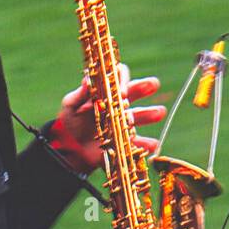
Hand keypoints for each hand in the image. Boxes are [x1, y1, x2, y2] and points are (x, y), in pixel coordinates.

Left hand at [48, 63, 165, 172]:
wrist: (69, 150)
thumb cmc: (68, 124)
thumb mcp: (70, 107)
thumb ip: (79, 94)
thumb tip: (86, 79)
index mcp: (103, 94)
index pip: (116, 79)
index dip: (121, 80)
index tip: (123, 92)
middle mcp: (116, 105)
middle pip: (133, 92)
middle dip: (144, 87)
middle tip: (153, 84)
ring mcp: (122, 123)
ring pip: (139, 115)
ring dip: (149, 113)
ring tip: (160, 112)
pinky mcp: (124, 141)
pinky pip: (137, 142)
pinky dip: (146, 144)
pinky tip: (153, 144)